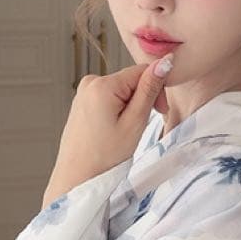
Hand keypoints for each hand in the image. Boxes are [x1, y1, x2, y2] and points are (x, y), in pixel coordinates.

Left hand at [41, 54, 172, 207]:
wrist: (76, 177)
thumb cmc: (104, 156)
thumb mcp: (134, 122)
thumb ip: (149, 90)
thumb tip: (164, 62)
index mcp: (102, 85)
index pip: (142, 71)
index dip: (157, 89)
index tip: (160, 112)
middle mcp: (89, 83)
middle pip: (130, 80)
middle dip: (143, 99)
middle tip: (141, 126)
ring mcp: (83, 93)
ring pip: (121, 91)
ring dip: (130, 107)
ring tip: (126, 131)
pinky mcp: (81, 103)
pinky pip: (108, 99)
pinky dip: (118, 111)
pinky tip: (114, 131)